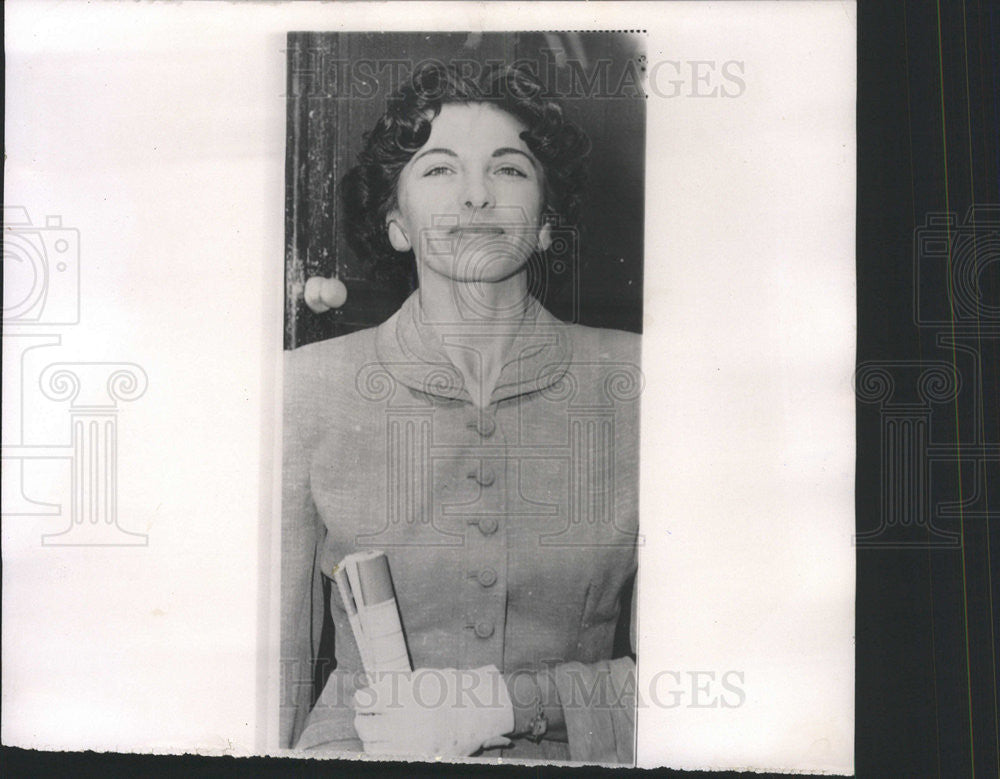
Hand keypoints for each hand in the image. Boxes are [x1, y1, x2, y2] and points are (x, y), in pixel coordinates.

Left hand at [352, 665, 513, 756]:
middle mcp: (404, 722)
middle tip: (367, 716)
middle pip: (364, 725)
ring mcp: (411, 744)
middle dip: (362, 719)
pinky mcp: (419, 759)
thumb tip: (369, 696)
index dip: (361, 699)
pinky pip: (388, 759)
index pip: (365, 700)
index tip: (364, 699)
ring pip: (372, 746)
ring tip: (380, 731)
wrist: (478, 712)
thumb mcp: (421, 678)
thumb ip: (394, 686)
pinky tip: (391, 744)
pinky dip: (384, 752)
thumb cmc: (450, 690)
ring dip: (372, 738)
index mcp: (404, 697)